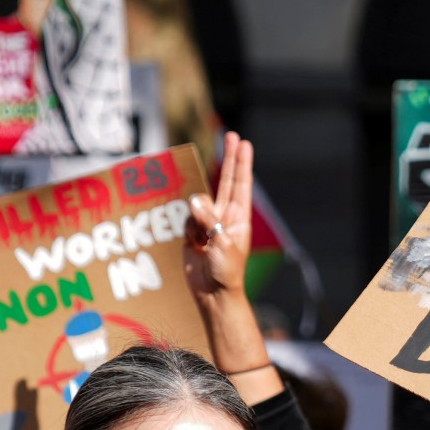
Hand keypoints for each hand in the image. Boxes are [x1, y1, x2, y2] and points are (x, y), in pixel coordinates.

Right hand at [184, 130, 254, 303]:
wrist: (213, 293)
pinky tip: (195, 246)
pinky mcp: (194, 232)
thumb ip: (208, 220)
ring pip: (198, 203)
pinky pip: (185, 219)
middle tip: (231, 136)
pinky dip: (187, 230)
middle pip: (225, 180)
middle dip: (228, 159)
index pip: (240, 183)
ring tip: (202, 240)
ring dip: (196, 218)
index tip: (244, 142)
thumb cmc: (225, 271)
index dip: (241, 162)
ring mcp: (209, 223)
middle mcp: (225, 216)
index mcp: (238, 217)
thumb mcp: (221, 244)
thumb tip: (196, 200)